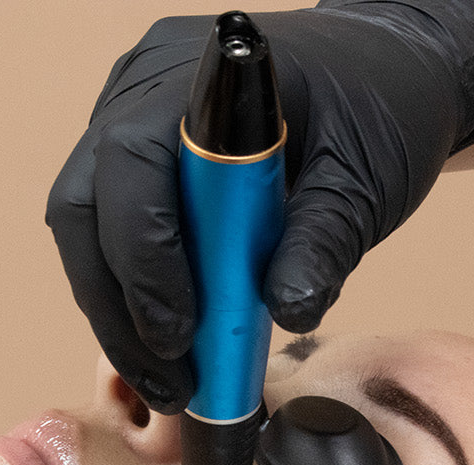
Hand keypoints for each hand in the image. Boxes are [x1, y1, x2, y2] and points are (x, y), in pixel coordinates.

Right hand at [45, 1, 473, 412]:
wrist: (388, 73)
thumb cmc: (378, 106)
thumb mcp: (366, 178)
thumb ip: (325, 240)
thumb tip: (288, 310)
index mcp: (198, 79)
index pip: (132, 165)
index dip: (143, 256)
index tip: (179, 332)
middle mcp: (143, 95)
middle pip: (85, 209)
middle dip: (118, 305)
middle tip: (170, 380)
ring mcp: (133, 128)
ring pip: (88, 232)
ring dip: (121, 315)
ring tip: (172, 383)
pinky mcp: (144, 169)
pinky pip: (114, 238)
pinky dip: (139, 299)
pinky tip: (177, 351)